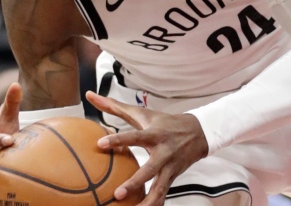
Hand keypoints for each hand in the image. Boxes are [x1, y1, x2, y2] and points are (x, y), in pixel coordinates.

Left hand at [86, 91, 208, 205]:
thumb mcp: (143, 113)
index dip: (118, 140)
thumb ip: (115, 107)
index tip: (100, 144)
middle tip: (118, 193)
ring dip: (147, 202)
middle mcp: (163, 152)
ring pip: (160, 188)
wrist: (200, 132)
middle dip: (135, 182)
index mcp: (154, 134)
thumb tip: (91, 95)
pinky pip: (163, 195)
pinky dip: (155, 205)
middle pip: (150, 169)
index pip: (134, 136)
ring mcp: (170, 167)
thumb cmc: (166, 122)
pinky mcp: (173, 178)